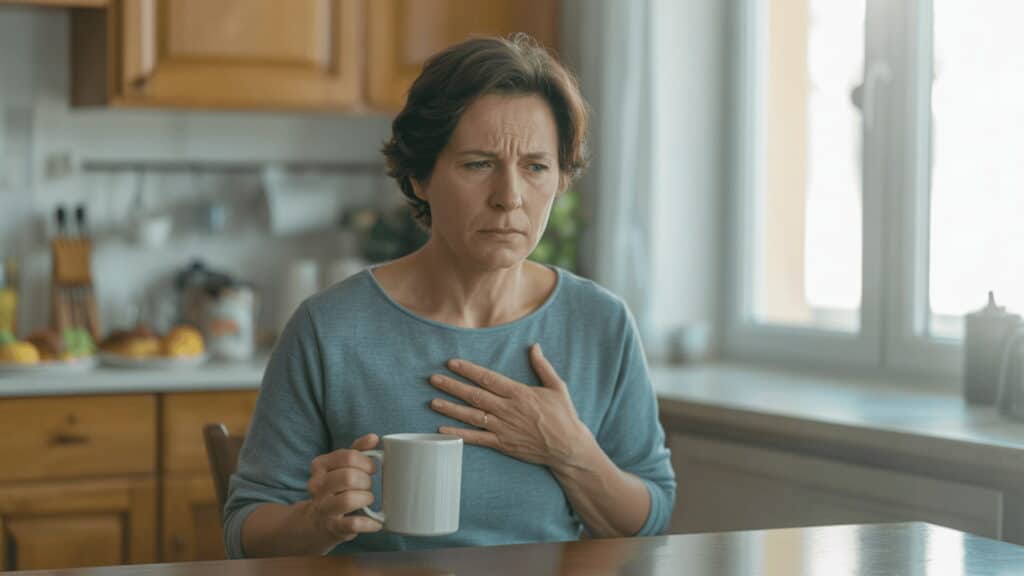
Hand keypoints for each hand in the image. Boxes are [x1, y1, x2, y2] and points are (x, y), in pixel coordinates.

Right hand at [305, 433, 383, 543]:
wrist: (317, 521)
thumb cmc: (336, 488)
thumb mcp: (343, 465)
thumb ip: (358, 450)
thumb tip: (373, 438)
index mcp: (319, 465)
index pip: (348, 457)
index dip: (366, 462)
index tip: (371, 468)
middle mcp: (317, 486)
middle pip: (348, 477)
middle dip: (366, 481)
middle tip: (368, 485)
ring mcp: (323, 507)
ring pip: (348, 500)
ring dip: (366, 498)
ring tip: (368, 499)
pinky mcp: (332, 527)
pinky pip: (353, 524)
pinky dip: (369, 523)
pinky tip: (376, 522)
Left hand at [428, 343, 594, 470]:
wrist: (568, 448)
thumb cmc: (564, 416)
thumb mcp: (557, 387)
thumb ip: (543, 366)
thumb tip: (535, 346)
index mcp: (519, 393)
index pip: (488, 378)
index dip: (468, 370)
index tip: (452, 363)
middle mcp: (507, 409)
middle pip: (474, 395)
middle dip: (452, 386)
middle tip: (434, 379)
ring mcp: (503, 428)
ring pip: (471, 415)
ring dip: (451, 408)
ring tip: (433, 401)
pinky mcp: (502, 444)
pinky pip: (476, 438)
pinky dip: (459, 434)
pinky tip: (442, 430)